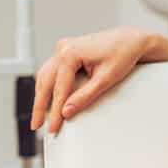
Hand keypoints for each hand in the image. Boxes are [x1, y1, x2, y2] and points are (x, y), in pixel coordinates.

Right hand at [30, 27, 150, 134]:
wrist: (131, 40)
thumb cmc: (122, 55)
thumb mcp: (105, 79)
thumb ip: (85, 96)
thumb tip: (66, 112)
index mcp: (70, 53)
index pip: (59, 89)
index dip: (55, 112)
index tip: (53, 127)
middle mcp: (63, 48)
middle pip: (45, 82)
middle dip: (40, 106)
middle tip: (36, 126)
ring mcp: (63, 47)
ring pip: (45, 75)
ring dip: (41, 95)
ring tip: (39, 115)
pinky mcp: (66, 50)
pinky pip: (51, 70)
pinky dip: (48, 85)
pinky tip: (46, 97)